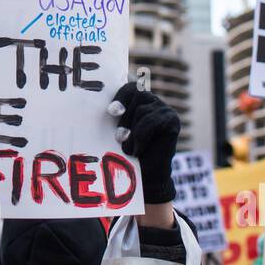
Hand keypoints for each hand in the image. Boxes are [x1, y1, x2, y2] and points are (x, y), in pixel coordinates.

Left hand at [107, 82, 178, 204]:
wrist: (145, 177)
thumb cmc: (126, 153)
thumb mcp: (116, 130)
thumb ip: (113, 114)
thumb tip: (91, 101)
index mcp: (138, 101)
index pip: (130, 88)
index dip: (120, 97)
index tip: (111, 112)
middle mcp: (153, 101)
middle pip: (137, 95)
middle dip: (124, 118)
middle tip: (119, 138)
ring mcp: (165, 109)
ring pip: (142, 110)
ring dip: (131, 131)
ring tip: (128, 148)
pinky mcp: (172, 120)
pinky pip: (151, 121)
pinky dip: (140, 137)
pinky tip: (138, 150)